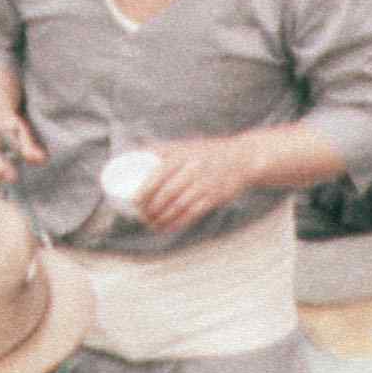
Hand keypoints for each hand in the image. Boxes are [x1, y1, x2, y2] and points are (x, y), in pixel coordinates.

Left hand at [124, 136, 268, 229]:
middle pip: (166, 194)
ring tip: (150, 223)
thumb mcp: (185, 145)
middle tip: (141, 215)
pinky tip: (167, 227)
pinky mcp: (214, 197)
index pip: (158, 175)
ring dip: (161, 219)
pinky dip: (177, 223)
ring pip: (178, 207)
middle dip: (150, 209)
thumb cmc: (206, 152)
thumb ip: (161, 150)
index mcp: (183, 155)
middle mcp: (194, 169)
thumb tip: (129, 156)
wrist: (241, 158)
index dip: (144, 192)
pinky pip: (191, 214)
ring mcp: (205, 184)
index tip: (134, 202)